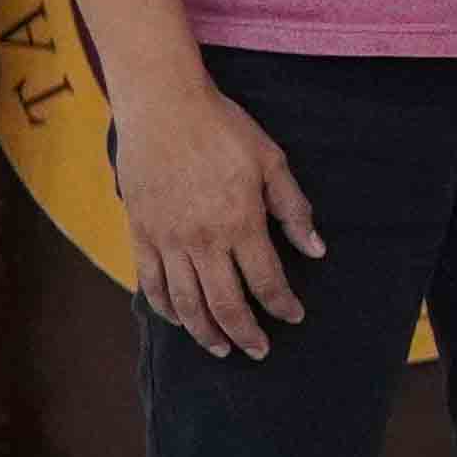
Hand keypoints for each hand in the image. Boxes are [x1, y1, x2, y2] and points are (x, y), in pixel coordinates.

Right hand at [108, 79, 318, 358]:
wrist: (162, 105)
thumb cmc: (222, 128)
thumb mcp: (271, 161)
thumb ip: (293, 209)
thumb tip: (316, 250)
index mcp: (241, 223)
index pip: (266, 282)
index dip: (282, 306)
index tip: (293, 318)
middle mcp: (203, 240)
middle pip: (225, 304)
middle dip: (246, 334)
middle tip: (259, 351)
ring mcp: (168, 239)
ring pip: (186, 302)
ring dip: (205, 332)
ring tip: (220, 349)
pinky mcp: (140, 232)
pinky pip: (151, 281)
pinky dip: (164, 307)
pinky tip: (178, 320)